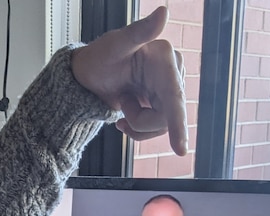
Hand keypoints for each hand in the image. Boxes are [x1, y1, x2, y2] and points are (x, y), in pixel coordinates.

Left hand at [71, 6, 187, 155]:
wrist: (89, 77)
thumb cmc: (98, 58)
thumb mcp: (115, 46)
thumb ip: (139, 32)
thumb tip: (164, 11)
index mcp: (164, 57)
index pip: (174, 96)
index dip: (178, 123)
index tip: (180, 149)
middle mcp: (172, 73)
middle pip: (167, 116)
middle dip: (141, 120)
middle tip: (122, 103)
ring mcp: (169, 90)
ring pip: (163, 125)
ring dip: (138, 124)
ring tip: (123, 104)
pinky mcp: (163, 104)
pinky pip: (157, 128)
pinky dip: (139, 129)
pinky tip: (125, 117)